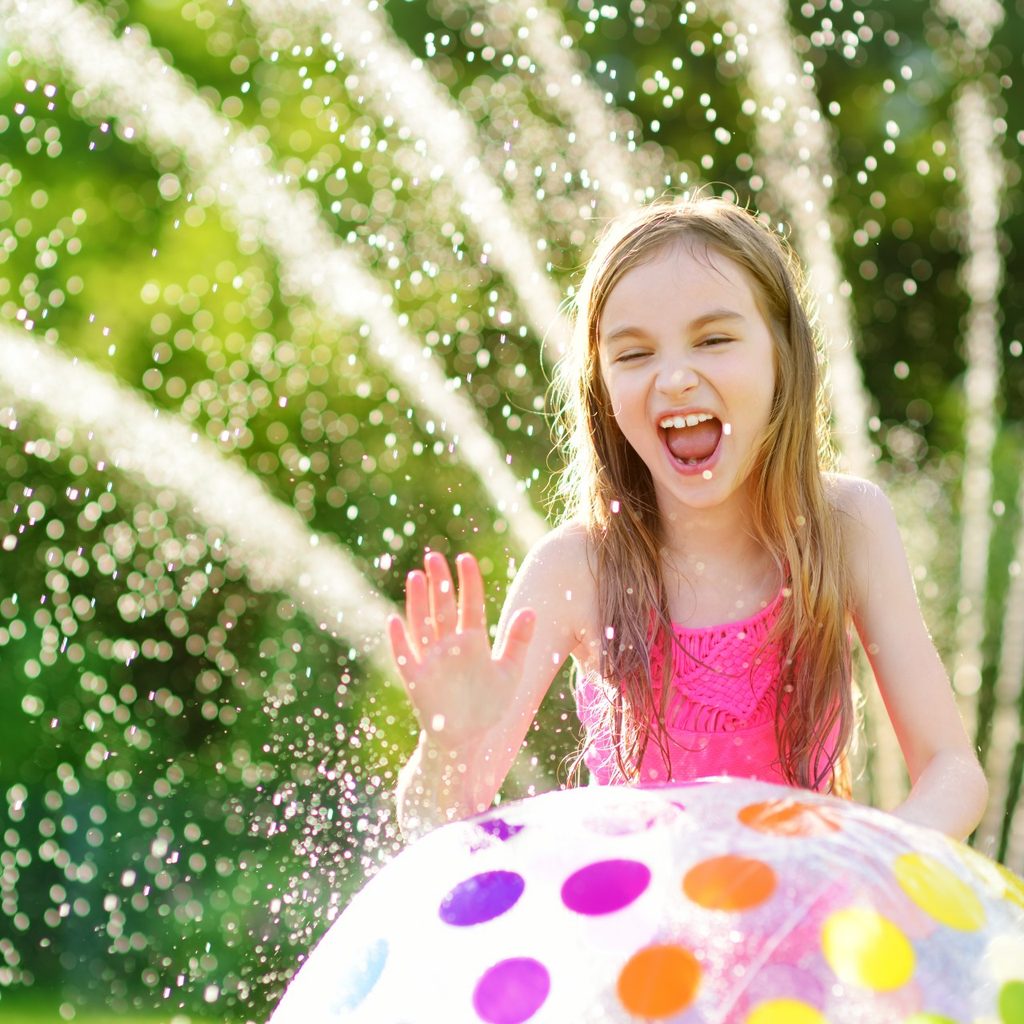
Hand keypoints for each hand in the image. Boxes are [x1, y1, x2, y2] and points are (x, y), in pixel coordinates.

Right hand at [387, 551, 535, 748]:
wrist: (467, 739)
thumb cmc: (488, 704)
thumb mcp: (510, 672)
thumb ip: (518, 641)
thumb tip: (531, 610)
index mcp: (472, 640)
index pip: (469, 604)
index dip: (467, 583)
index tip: (465, 558)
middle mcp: (449, 646)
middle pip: (441, 608)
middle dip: (438, 583)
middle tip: (433, 556)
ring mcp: (431, 661)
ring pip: (422, 626)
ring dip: (417, 603)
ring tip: (415, 577)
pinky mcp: (417, 681)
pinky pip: (406, 657)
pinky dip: (399, 640)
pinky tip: (394, 620)